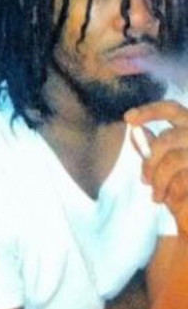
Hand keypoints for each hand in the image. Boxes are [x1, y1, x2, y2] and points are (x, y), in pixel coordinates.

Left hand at [125, 100, 187, 235]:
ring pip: (174, 159)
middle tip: (144, 181)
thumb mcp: (164, 168)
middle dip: (150, 161)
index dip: (150, 110)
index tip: (127, 118)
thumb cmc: (182, 190)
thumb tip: (137, 130)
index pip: (172, 109)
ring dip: (159, 179)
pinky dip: (173, 190)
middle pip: (167, 138)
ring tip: (157, 196)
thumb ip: (154, 148)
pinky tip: (169, 199)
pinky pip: (184, 178)